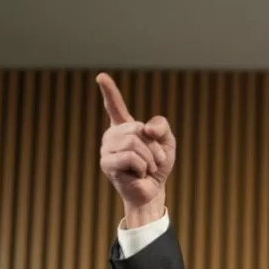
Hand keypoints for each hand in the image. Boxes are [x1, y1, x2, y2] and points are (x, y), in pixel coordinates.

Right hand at [96, 72, 176, 226]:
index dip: (109, 91)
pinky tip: (139, 175)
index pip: (115, 106)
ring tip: (147, 169)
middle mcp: (112, 135)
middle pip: (137, 128)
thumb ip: (161, 127)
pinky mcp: (107, 163)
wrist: (154, 192)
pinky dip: (143, 167)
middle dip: (154, 146)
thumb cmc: (158, 168)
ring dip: (149, 158)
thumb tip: (145, 130)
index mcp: (125, 127)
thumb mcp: (167, 143)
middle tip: (155, 161)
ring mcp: (107, 149)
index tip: (101, 76)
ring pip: (134, 142)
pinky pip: (131, 157)